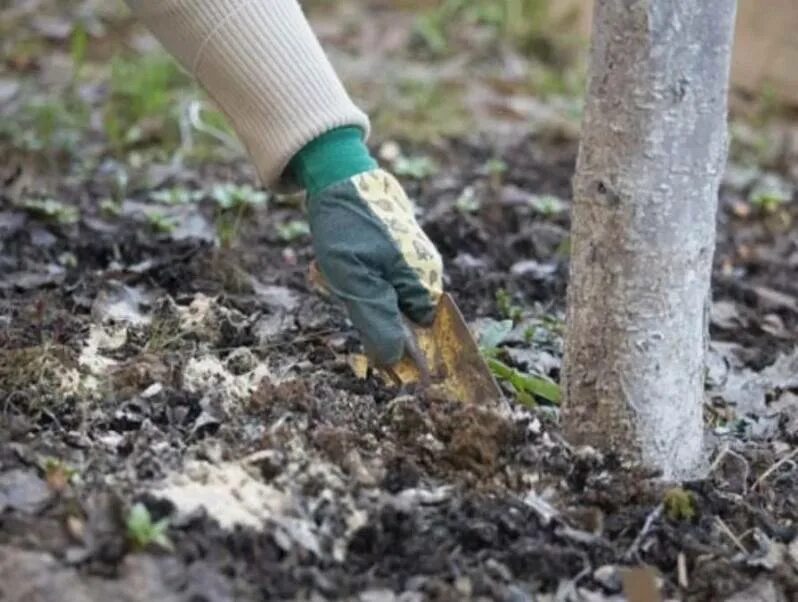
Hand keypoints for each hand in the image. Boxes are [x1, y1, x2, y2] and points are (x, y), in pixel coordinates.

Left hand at [307, 168, 442, 365]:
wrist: (337, 173)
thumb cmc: (347, 227)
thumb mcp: (356, 280)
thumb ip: (377, 322)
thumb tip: (393, 361)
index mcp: (424, 279)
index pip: (417, 332)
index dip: (388, 333)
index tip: (358, 315)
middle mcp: (423, 269)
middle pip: (395, 313)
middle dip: (363, 305)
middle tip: (337, 282)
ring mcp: (408, 256)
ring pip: (378, 295)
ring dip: (350, 288)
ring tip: (330, 267)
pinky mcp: (391, 246)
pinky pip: (371, 275)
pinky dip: (349, 273)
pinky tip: (333, 258)